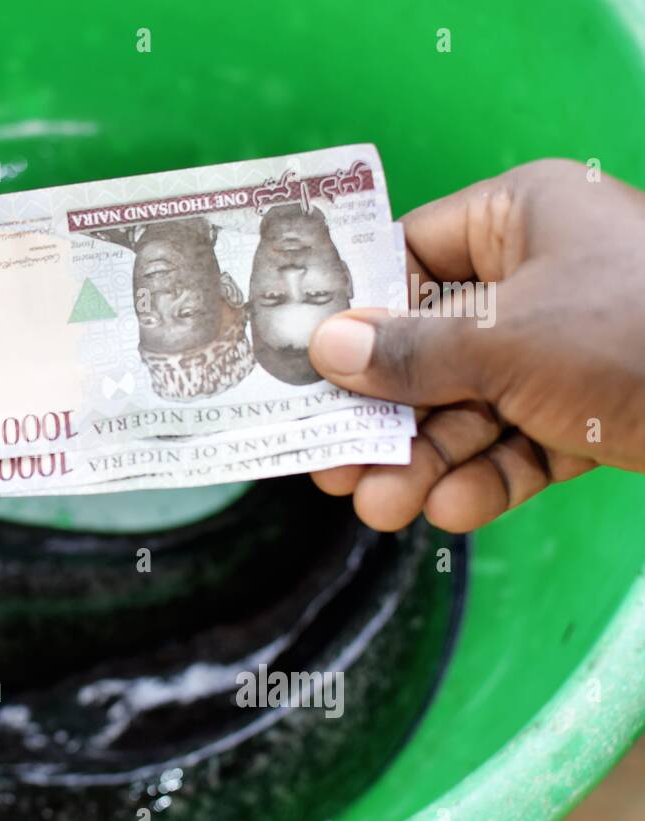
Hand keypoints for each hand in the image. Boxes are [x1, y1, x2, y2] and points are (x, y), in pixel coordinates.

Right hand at [307, 159, 644, 531]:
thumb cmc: (640, 334)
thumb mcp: (507, 341)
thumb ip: (408, 352)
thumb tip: (326, 347)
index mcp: (518, 221)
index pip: (407, 259)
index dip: (350, 313)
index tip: (299, 363)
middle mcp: (537, 279)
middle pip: (430, 348)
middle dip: (384, 416)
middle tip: (332, 464)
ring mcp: (567, 350)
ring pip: (469, 408)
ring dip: (424, 461)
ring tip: (380, 506)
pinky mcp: (593, 413)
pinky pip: (519, 444)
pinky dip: (488, 479)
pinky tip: (454, 509)